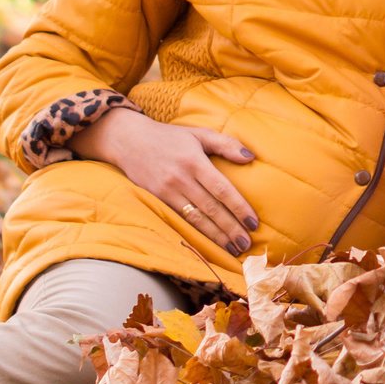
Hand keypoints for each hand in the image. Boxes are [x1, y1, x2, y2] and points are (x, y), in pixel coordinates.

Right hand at [74, 109, 259, 254]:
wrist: (130, 140)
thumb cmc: (170, 137)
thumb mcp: (199, 134)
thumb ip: (226, 144)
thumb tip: (251, 157)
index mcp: (194, 161)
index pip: (222, 189)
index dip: (239, 208)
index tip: (254, 223)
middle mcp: (181, 179)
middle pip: (211, 209)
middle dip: (230, 229)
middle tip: (247, 244)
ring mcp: (167, 192)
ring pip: (196, 219)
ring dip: (215, 237)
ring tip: (232, 250)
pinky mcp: (156, 200)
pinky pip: (180, 220)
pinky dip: (196, 233)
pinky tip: (209, 244)